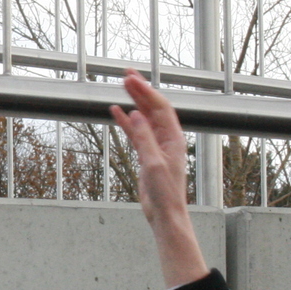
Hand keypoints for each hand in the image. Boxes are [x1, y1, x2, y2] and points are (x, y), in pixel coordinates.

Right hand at [110, 71, 209, 288]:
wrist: (164, 214)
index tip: (132, 79)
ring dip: (134, 102)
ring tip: (122, 86)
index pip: (160, 108)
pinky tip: (116, 112)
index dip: (146, 91)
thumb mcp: (153, 164)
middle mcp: (168, 139)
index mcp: (174, 139)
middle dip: (141, 91)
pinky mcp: (148, 155)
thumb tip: (137, 113)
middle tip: (127, 75)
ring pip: (144, 118)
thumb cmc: (165, 193)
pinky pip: (136, 132)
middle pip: (153, 108)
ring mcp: (157, 146)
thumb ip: (145, 138)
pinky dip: (127, 121)